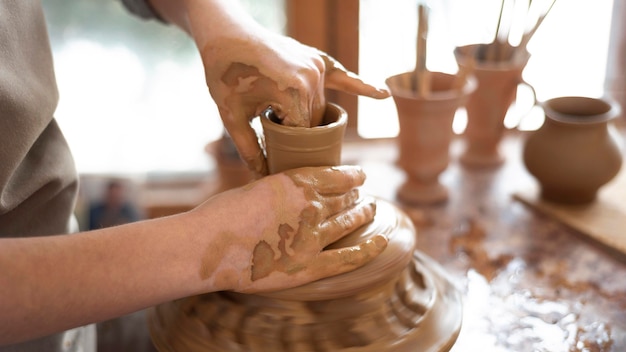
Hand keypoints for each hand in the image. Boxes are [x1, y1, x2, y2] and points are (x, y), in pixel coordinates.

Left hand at [183, 1, 389, 175]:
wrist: (226, 34)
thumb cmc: (225, 74)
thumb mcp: (232, 116)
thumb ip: (250, 149)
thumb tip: (262, 178)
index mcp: (292, 93)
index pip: (302, 136)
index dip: (289, 147)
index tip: (276, 154)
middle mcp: (311, 78)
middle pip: (314, 123)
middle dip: (298, 135)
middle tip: (274, 136)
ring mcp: (316, 66)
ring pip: (322, 108)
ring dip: (308, 118)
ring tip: (283, 116)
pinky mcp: (318, 59)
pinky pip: (343, 77)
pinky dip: (361, 86)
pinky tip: (383, 95)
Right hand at [188, 165, 386, 292]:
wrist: (208, 245)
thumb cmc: (222, 214)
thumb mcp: (255, 188)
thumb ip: (281, 191)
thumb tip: (291, 195)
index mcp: (298, 181)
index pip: (337, 175)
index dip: (353, 175)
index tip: (359, 176)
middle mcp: (312, 206)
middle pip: (345, 198)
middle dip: (356, 195)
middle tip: (362, 195)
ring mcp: (314, 237)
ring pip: (348, 221)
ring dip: (362, 214)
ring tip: (369, 209)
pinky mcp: (311, 266)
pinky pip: (349, 257)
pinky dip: (369, 249)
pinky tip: (383, 241)